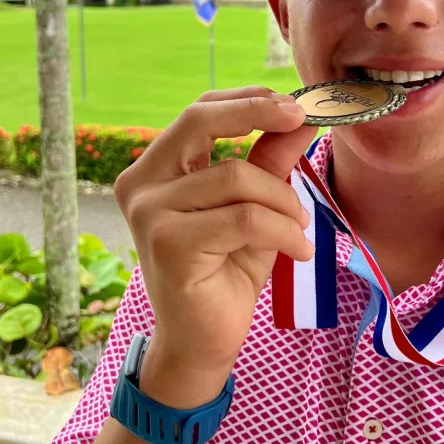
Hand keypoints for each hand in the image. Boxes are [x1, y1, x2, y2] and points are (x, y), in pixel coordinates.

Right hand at [114, 87, 313, 375]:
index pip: (198, 112)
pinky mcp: (168, 244)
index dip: (247, 101)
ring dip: (284, 200)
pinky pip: (245, 218)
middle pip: (200, 121)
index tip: (294, 105)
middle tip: (302, 121)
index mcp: (154, 169)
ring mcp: (149, 213)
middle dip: (257, 113)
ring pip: (237, 176)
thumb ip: (269, 161)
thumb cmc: (226, 272)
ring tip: (300, 227)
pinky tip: (298, 251)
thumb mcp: (255, 207)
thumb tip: (302, 116)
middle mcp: (140, 184)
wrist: (204, 342)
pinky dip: (284, 231)